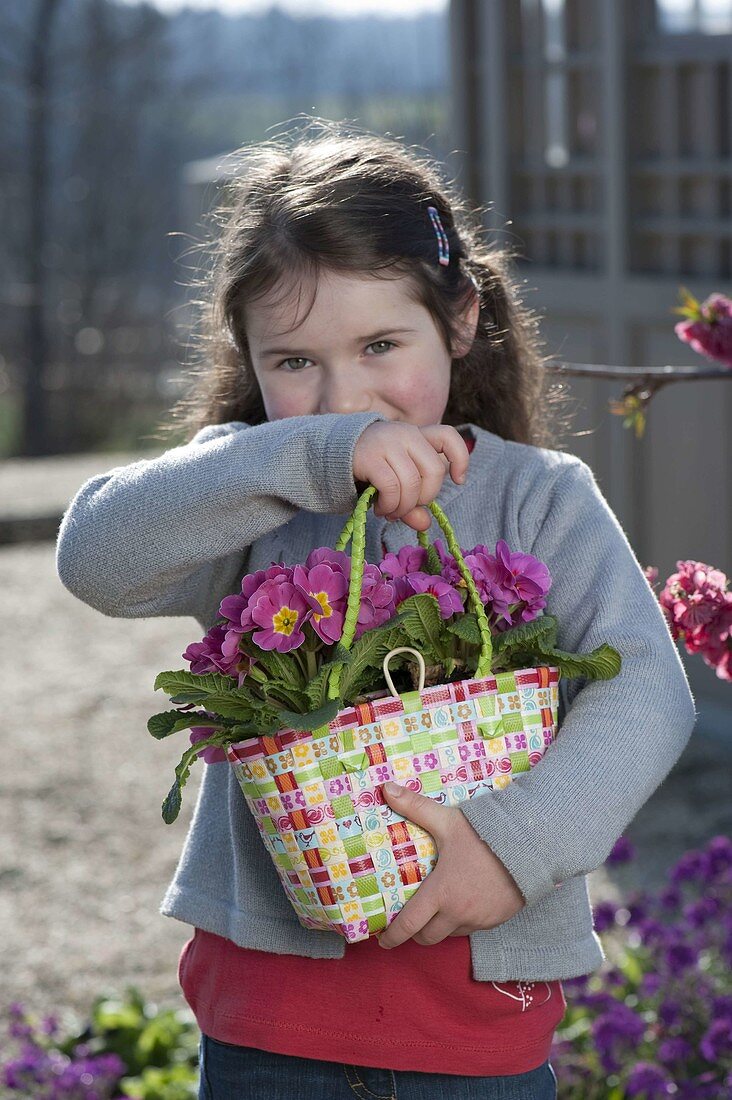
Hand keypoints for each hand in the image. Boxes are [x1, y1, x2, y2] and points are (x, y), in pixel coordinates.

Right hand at [353, 422, 468, 532]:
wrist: (327, 454)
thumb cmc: (367, 468)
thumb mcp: (394, 480)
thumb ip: (411, 501)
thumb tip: (424, 524)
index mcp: (416, 435)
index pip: (448, 436)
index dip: (460, 458)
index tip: (458, 480)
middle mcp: (405, 434)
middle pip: (434, 470)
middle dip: (425, 498)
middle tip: (408, 507)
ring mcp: (387, 443)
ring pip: (412, 483)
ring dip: (403, 507)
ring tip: (390, 512)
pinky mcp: (370, 457)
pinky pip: (391, 488)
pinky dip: (389, 505)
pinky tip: (380, 509)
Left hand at [376, 781, 525, 948]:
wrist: (531, 846)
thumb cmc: (484, 834)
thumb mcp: (447, 820)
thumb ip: (414, 807)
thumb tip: (386, 789)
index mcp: (441, 892)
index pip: (409, 925)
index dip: (393, 936)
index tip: (382, 941)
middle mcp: (458, 913)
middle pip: (427, 938)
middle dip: (415, 934)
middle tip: (408, 923)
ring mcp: (479, 920)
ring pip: (450, 935)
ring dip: (439, 928)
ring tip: (434, 912)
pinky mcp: (496, 920)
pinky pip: (472, 929)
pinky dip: (461, 922)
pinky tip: (460, 905)